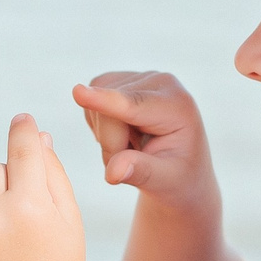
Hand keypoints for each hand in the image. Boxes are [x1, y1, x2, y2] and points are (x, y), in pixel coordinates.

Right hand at [71, 72, 218, 216]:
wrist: (182, 166)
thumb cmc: (178, 176)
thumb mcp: (166, 181)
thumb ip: (141, 173)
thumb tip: (113, 172)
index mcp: (177, 106)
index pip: (135, 105)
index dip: (106, 101)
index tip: (78, 93)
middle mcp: (159, 82)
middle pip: (108, 112)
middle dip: (110, 146)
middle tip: (129, 165)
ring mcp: (138, 78)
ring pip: (95, 106)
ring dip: (105, 138)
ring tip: (133, 148)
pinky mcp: (119, 81)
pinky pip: (91, 105)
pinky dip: (100, 128)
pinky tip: (124, 135)